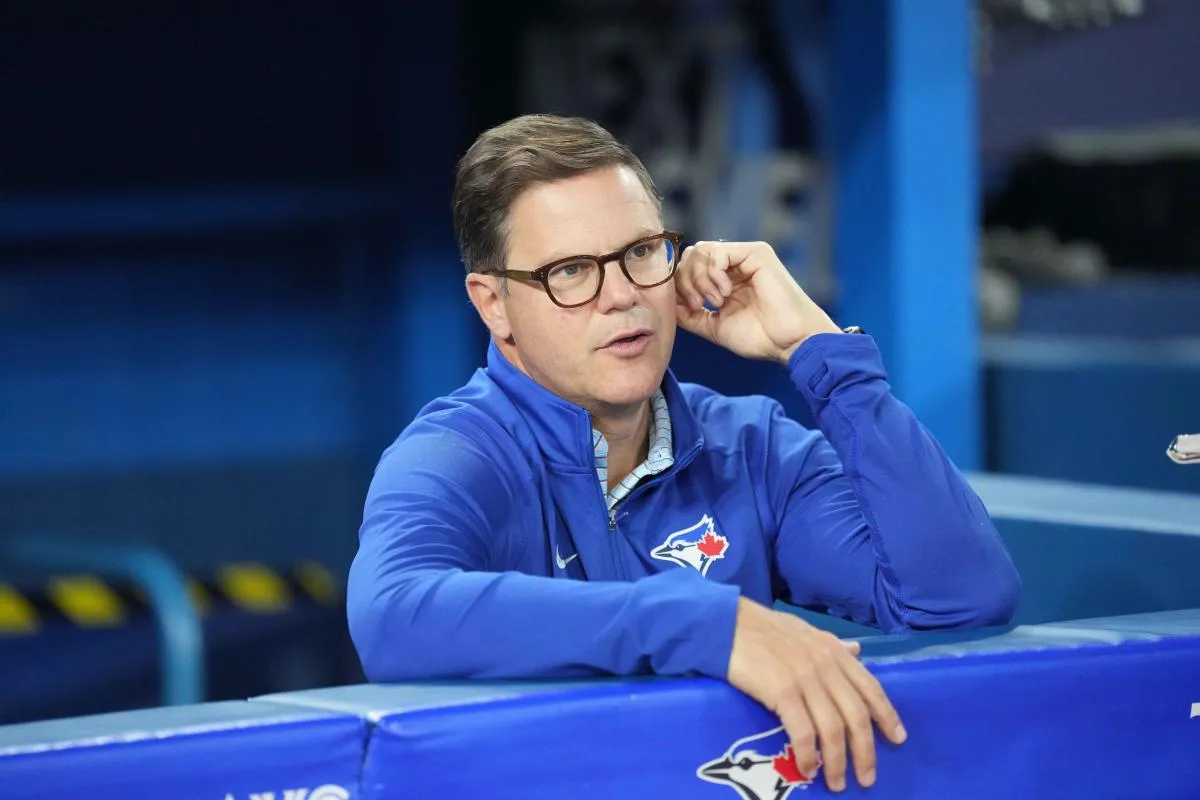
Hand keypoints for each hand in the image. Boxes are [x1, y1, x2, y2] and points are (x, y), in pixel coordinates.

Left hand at [674, 240, 840, 363]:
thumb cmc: (759, 338)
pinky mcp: (756, 253)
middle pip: (690, 256)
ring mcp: (745, 256)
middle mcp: (735, 265)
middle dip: (685, 281)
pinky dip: (714, 274)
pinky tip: (726, 293)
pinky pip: (717, 252)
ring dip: (699, 279)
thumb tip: (665, 301)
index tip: (689, 308)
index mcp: (725, 280)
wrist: (788, 343)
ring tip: (715, 301)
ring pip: (700, 251)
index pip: (688, 268)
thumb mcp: (713, 326)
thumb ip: (689, 314)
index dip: (679, 285)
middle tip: (697, 304)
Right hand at [726, 598, 906, 792]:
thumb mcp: (805, 632)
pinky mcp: (782, 692)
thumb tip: (858, 651)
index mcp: (834, 650)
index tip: (898, 738)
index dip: (887, 715)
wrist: (725, 624)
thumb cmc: (762, 629)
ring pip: (834, 728)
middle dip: (866, 750)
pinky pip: (803, 732)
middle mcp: (826, 664)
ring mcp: (805, 678)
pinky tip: (807, 768)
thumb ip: (833, 647)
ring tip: (837, 782)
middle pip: (856, 715)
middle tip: (868, 777)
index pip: (870, 687)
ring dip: (838, 761)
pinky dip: (808, 754)